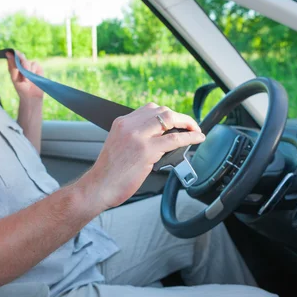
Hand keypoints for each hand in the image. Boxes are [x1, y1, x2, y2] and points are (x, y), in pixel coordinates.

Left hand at [5, 50, 43, 100]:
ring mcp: (30, 65)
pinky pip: (35, 64)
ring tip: (26, 79)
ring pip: (27, 61)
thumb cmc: (21, 88)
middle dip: (21, 62)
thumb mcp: (14, 77)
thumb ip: (12, 65)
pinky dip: (33, 70)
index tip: (13, 53)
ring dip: (27, 69)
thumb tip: (8, 53)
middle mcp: (22, 64)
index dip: (13, 54)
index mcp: (14, 66)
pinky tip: (32, 76)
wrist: (32, 96)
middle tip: (22, 69)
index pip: (12, 56)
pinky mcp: (37, 67)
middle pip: (20, 56)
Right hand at [82, 103, 205, 209]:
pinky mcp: (146, 150)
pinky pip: (174, 139)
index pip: (149, 109)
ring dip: (187, 123)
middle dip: (179, 117)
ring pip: (169, 119)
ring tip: (195, 130)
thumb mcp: (119, 145)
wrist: (98, 187)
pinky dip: (190, 136)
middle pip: (161, 111)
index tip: (175, 121)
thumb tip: (159, 138)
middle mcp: (129, 125)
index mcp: (122, 122)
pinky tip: (198, 138)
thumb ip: (135, 137)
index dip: (166, 114)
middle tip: (189, 126)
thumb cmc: (109, 173)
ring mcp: (138, 137)